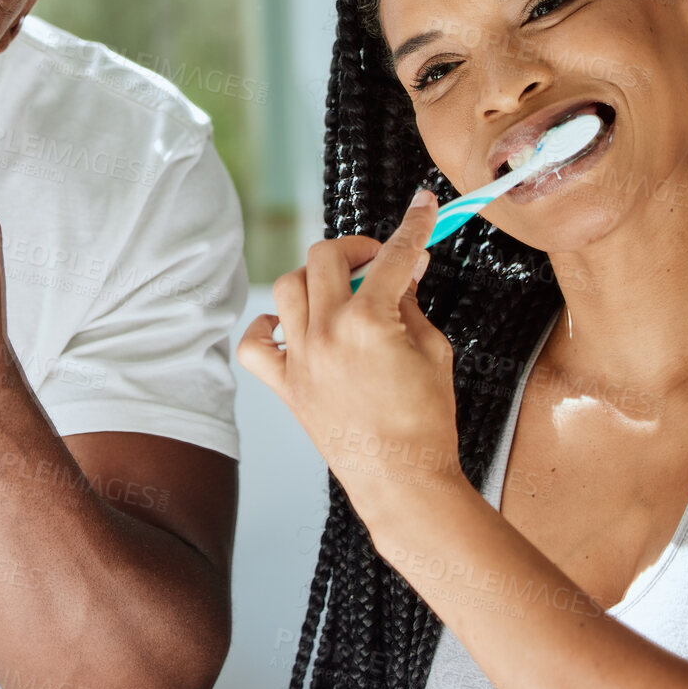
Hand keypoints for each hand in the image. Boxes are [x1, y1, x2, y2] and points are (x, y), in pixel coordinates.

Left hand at [237, 190, 467, 537]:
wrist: (403, 482)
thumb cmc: (428, 423)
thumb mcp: (433, 351)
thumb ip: (412, 302)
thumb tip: (406, 268)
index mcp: (368, 321)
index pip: (393, 256)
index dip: (413, 225)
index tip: (423, 205)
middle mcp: (325, 332)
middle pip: (326, 256)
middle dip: (357, 247)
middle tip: (380, 260)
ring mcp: (299, 359)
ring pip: (287, 287)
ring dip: (316, 278)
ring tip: (343, 291)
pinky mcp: (286, 386)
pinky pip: (254, 344)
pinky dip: (266, 327)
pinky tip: (290, 326)